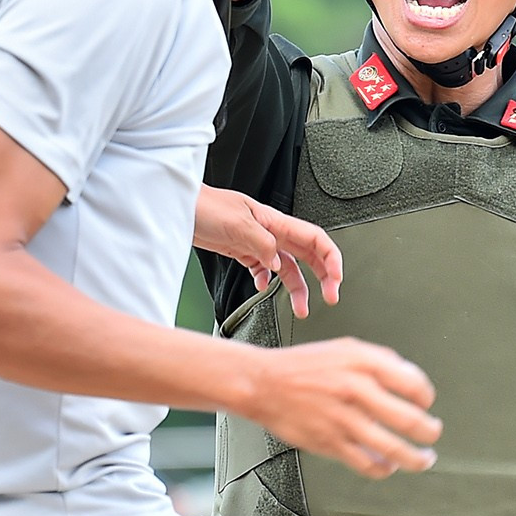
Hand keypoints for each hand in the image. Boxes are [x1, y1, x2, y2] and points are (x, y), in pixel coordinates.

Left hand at [194, 187, 341, 318]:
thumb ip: (262, 244)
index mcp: (276, 222)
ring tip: (301, 309)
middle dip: (324, 276)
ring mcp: (258, 242)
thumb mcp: (237, 223)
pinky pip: (264, 269)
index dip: (331, 259)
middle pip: (308, 255)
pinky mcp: (243, 250)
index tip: (336, 280)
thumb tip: (278, 265)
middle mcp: (272, 232)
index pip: (316, 239)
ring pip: (288, 267)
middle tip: (330, 297)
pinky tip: (262, 288)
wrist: (179, 206)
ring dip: (297, 289)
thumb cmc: (204, 206)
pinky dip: (267, 281)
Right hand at [243, 339, 440, 478]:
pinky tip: (387, 465)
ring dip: (415, 458)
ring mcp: (343, 420)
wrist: (262, 383)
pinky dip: (383, 468)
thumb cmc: (302, 366)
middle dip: (429, 432)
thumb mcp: (345, 348)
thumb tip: (409, 379)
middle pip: (409, 420)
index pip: (414, 383)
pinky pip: (366, 463)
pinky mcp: (330, 443)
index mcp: (363, 363)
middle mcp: (356, 390)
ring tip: (423, 459)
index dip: (426, 397)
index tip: (426, 403)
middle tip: (433, 434)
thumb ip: (379, 360)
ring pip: (392, 449)